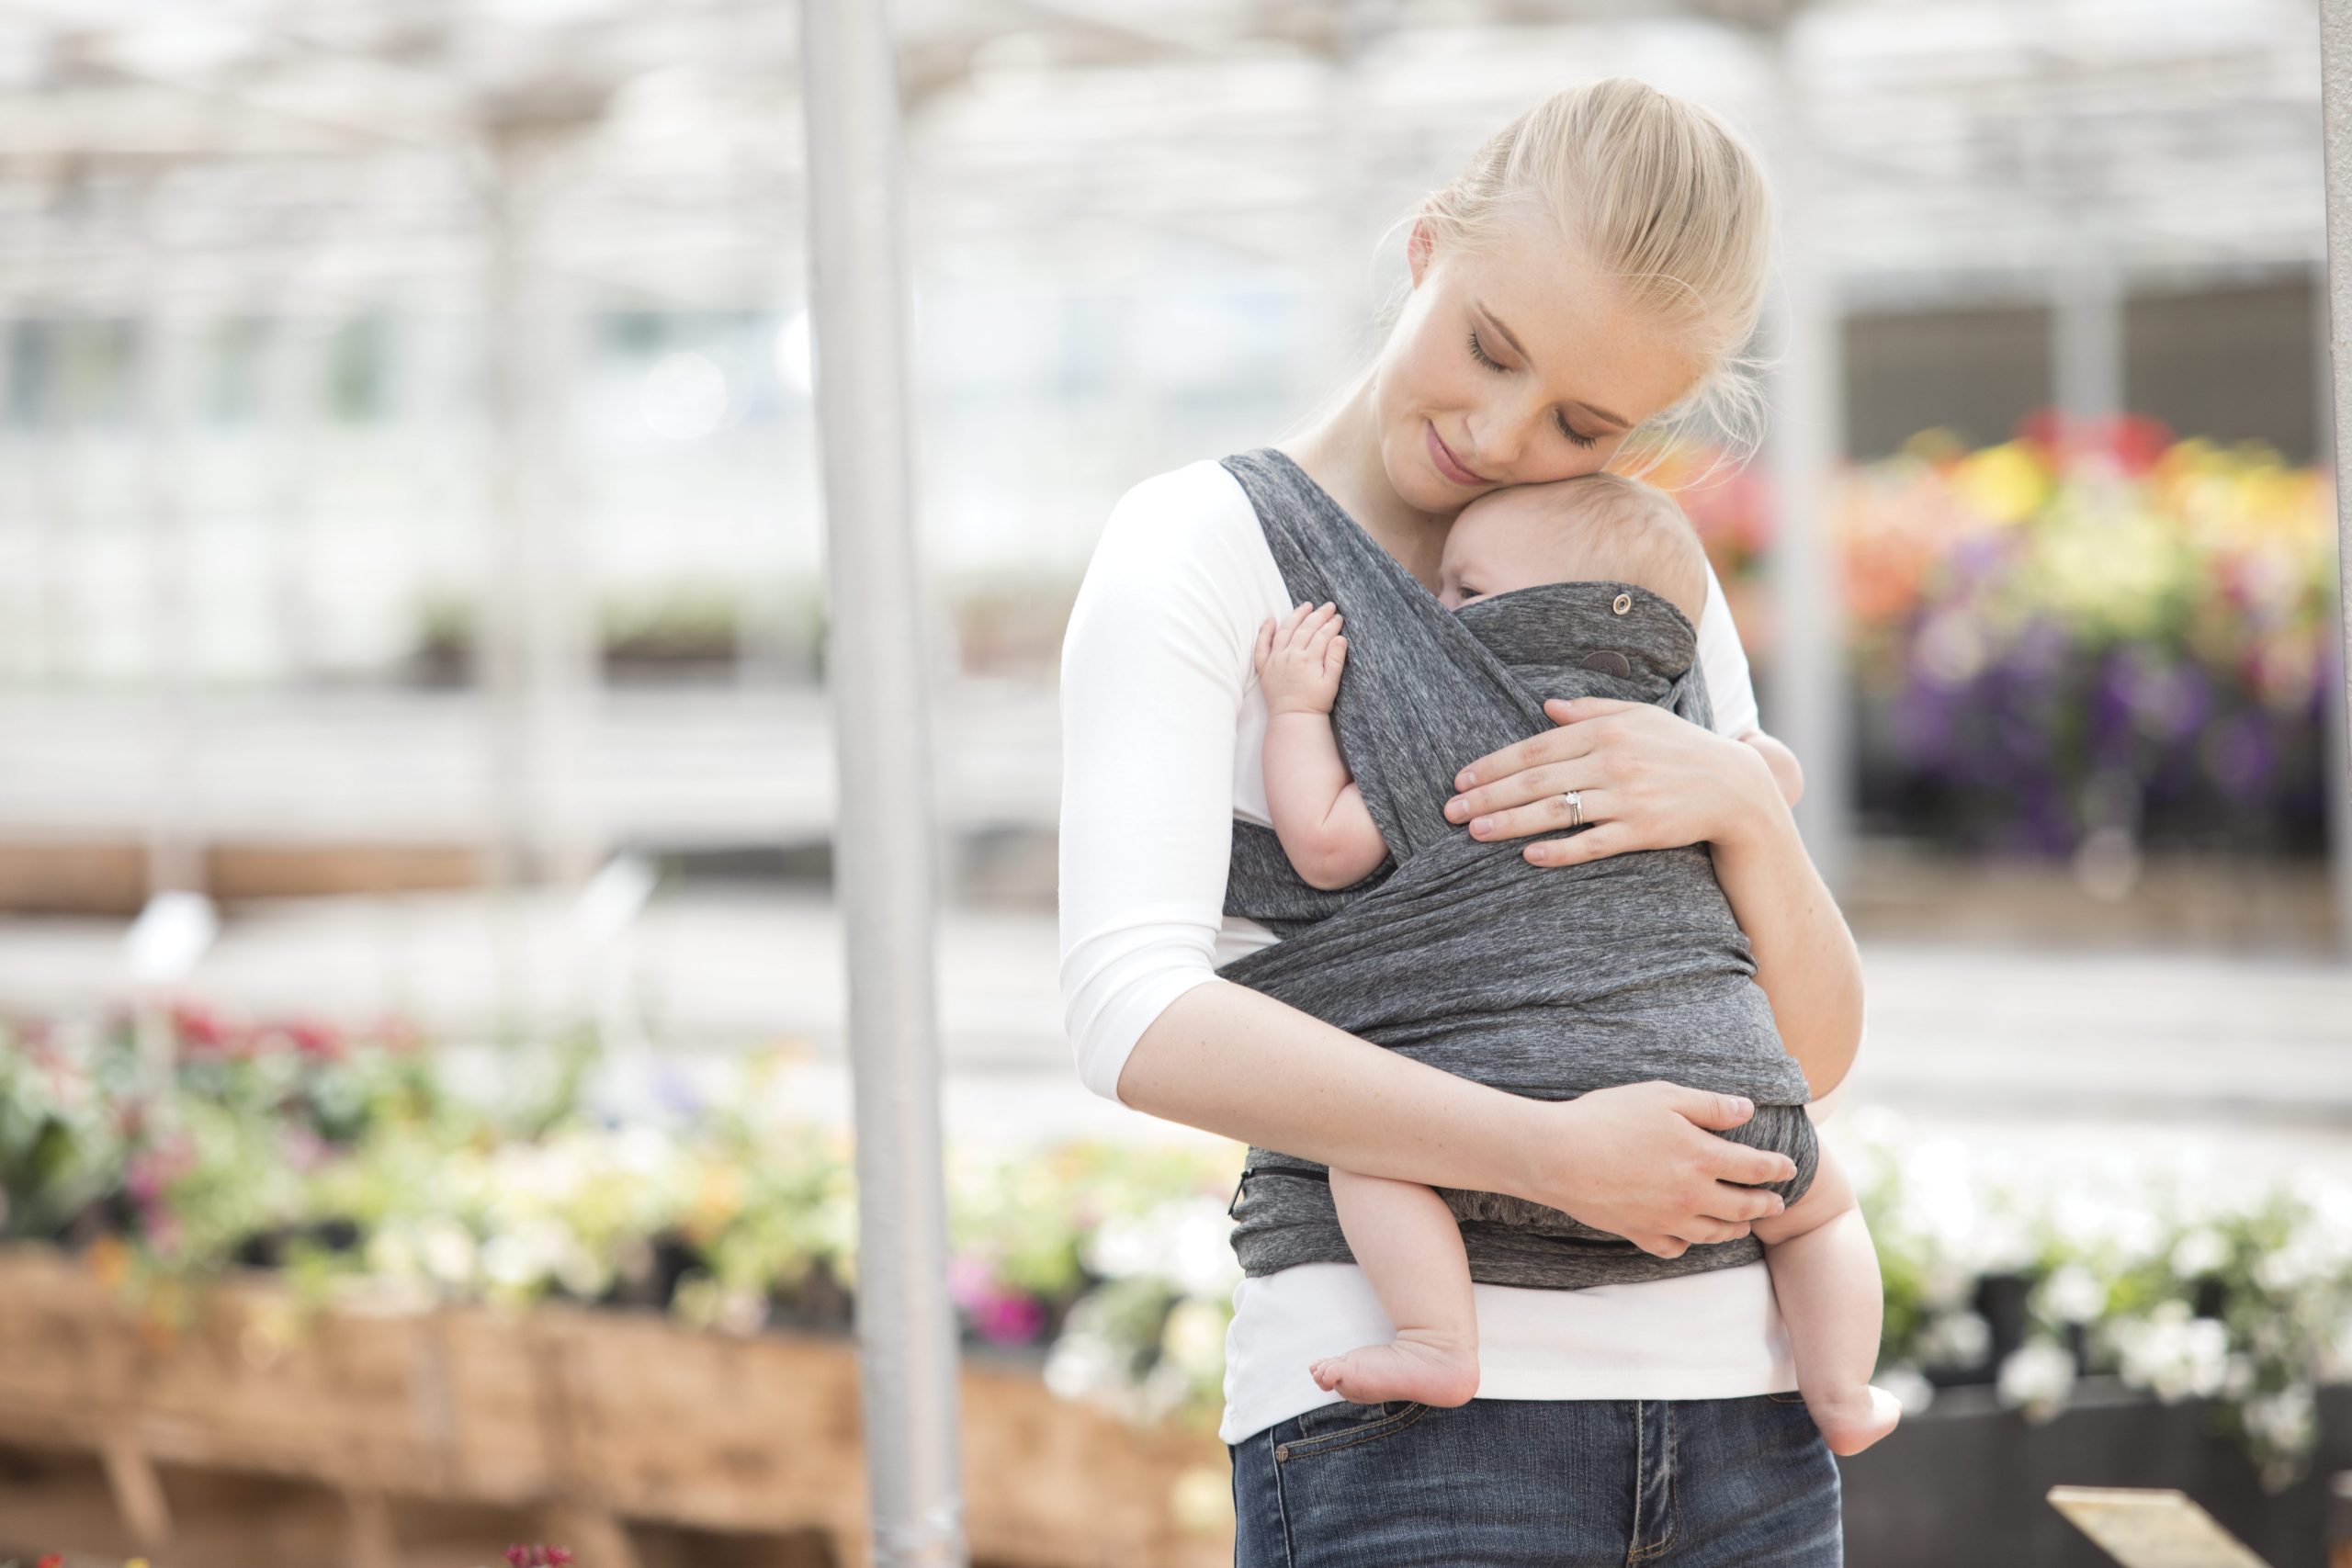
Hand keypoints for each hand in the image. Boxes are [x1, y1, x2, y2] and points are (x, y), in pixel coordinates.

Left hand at [1254, 601, 1346, 717]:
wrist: (1293, 719)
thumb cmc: (1315, 703)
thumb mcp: (1331, 683)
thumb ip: (1335, 659)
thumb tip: (1340, 639)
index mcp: (1309, 659)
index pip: (1322, 635)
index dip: (1332, 624)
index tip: (1339, 617)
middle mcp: (1291, 655)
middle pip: (1305, 628)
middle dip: (1318, 615)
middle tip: (1328, 606)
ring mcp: (1275, 660)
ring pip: (1285, 630)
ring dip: (1296, 616)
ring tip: (1306, 606)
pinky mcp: (1264, 667)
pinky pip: (1261, 645)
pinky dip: (1265, 631)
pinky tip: (1271, 619)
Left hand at [1442, 695, 1778, 865]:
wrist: (1735, 786)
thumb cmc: (1679, 748)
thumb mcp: (1638, 716)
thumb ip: (1590, 709)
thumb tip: (1545, 706)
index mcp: (1606, 730)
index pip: (1536, 747)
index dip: (1494, 765)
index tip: (1461, 780)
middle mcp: (1613, 760)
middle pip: (1537, 780)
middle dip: (1489, 796)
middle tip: (1450, 811)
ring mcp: (1628, 797)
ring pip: (1557, 811)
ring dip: (1510, 823)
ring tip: (1474, 833)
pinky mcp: (1643, 830)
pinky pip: (1593, 842)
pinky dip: (1561, 850)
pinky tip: (1529, 856)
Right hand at [1512, 1082, 1796, 1255]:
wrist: (1558, 1155)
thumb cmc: (1608, 1117)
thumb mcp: (1663, 1097)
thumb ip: (1709, 1106)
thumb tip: (1746, 1109)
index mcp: (1702, 1157)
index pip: (1754, 1167)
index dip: (1777, 1167)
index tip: (1790, 1168)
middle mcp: (1692, 1195)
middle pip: (1742, 1206)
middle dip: (1765, 1204)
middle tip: (1777, 1203)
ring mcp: (1666, 1219)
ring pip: (1713, 1233)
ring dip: (1735, 1229)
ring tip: (1744, 1225)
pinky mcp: (1639, 1232)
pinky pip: (1673, 1247)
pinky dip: (1687, 1245)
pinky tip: (1688, 1238)